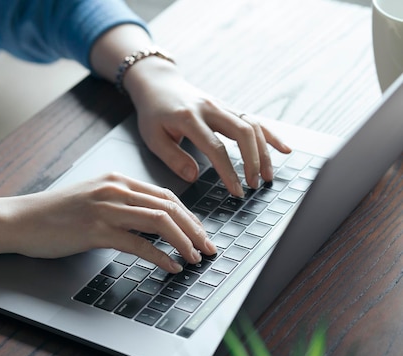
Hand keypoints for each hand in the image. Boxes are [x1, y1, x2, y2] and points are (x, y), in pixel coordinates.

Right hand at [2, 172, 215, 272]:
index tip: (201, 234)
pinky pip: (138, 244)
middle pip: (169, 207)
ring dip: (184, 242)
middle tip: (208, 249)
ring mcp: (105, 209)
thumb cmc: (53, 213)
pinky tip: (171, 267)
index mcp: (116, 180)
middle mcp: (114, 190)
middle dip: (195, 230)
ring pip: (159, 222)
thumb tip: (151, 223)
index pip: (165, 195)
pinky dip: (160, 256)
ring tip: (195, 259)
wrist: (21, 219)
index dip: (189, 217)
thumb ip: (120, 204)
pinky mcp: (96, 230)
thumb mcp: (92, 198)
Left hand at [123, 58, 291, 195]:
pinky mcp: (228, 106)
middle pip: (242, 132)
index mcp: (188, 118)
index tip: (236, 190)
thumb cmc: (153, 113)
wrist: (158, 84)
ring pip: (251, 125)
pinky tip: (284, 149)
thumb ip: (173, 158)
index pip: (215, 148)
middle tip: (254, 185)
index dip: (228, 171)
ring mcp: (221, 105)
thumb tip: (194, 177)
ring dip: (264, 151)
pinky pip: (253, 119)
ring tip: (268, 176)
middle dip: (253, 161)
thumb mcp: (153, 137)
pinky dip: (270, 134)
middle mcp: (209, 108)